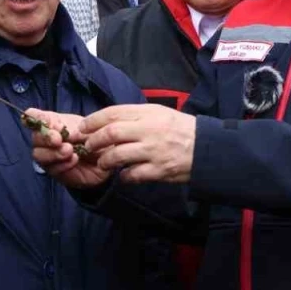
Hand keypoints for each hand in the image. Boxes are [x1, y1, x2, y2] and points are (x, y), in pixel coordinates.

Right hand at [26, 107, 111, 189]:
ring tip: (69, 150)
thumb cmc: (95, 137)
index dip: (37, 118)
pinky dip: (63, 164)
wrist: (106, 158)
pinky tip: (74, 160)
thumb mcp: (87, 129)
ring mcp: (48, 155)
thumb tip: (62, 133)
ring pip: (39, 154)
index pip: (34, 117)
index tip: (50, 123)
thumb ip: (73, 129)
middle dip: (46, 137)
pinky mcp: (55, 171)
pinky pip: (52, 168)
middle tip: (58, 139)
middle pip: (35, 137)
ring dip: (53, 152)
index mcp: (52, 122)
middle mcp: (46, 138)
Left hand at [81, 104, 196, 183]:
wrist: (207, 148)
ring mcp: (153, 151)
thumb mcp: (160, 113)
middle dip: (94, 141)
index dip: (94, 120)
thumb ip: (136, 116)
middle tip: (89, 147)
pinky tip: (123, 176)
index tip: (83, 127)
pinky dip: (123, 176)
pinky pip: (132, 175)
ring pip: (118, 155)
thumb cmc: (181, 129)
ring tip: (103, 163)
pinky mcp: (159, 170)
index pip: (113, 113)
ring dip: (105, 160)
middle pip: (111, 133)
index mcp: (148, 113)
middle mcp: (149, 130)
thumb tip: (109, 122)